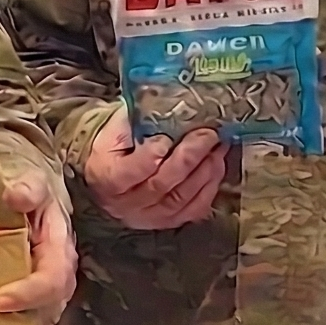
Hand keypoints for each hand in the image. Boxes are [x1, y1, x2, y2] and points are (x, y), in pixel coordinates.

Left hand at [0, 171, 77, 324]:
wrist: (28, 196)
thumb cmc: (31, 191)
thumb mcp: (34, 181)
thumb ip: (29, 187)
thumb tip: (15, 196)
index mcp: (59, 248)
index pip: (52, 279)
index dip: (29, 293)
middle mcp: (55, 273)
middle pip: (45, 308)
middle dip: (17, 318)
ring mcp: (41, 287)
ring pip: (33, 318)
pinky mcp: (26, 294)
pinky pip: (18, 316)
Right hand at [82, 104, 225, 230]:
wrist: (109, 175)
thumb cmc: (115, 147)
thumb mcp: (115, 129)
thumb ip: (137, 119)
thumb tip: (169, 103)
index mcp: (107, 178)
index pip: (129, 172)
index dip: (150, 156)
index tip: (167, 138)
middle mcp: (126, 204)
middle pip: (161, 185)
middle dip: (189, 158)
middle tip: (208, 135)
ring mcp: (148, 217)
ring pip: (182, 198)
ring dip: (205, 171)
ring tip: (218, 147)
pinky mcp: (168, 221)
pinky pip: (194, 209)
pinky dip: (210, 187)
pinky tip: (217, 166)